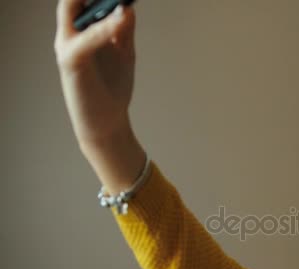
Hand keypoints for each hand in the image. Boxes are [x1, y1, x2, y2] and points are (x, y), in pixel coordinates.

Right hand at [54, 0, 136, 147]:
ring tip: (121, 1)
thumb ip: (124, 30)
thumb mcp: (123, 53)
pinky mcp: (71, 62)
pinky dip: (104, 28)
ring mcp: (67, 48)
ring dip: (97, 2)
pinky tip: (122, 19)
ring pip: (72, 11)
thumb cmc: (112, 88)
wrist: (107, 122)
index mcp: (80, 32)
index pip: (79, 1)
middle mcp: (69, 36)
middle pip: (71, 1)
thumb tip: (128, 6)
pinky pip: (86, 39)